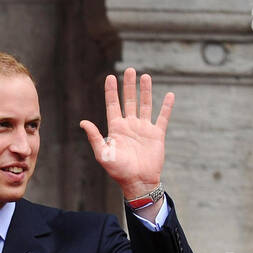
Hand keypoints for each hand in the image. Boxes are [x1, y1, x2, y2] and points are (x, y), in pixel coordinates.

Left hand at [78, 67, 173, 198]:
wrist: (137, 182)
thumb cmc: (118, 170)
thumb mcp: (103, 153)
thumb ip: (94, 137)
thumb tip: (82, 122)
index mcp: (116, 128)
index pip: (113, 105)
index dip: (111, 91)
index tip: (110, 77)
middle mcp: (130, 125)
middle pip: (129, 101)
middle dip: (129, 86)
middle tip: (129, 70)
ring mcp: (144, 129)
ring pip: (145, 105)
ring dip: (146, 91)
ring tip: (145, 76)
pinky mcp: (156, 134)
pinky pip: (162, 117)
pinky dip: (166, 107)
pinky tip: (169, 95)